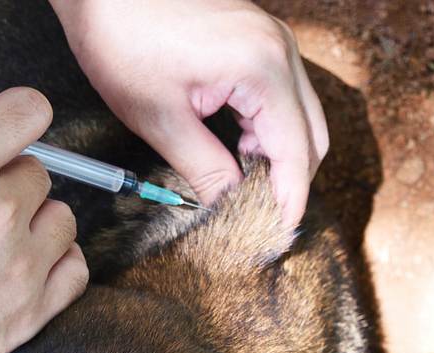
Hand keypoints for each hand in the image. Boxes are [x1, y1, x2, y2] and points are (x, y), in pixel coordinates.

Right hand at [0, 74, 87, 352]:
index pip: (29, 110)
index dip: (15, 120)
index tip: (0, 141)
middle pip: (39, 172)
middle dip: (8, 184)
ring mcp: (19, 264)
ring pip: (61, 220)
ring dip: (35, 226)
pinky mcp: (30, 314)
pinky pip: (75, 271)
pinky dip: (57, 266)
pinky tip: (21, 272)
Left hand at [51, 0, 327, 228]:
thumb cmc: (122, 40)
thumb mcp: (160, 118)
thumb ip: (204, 168)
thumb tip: (228, 207)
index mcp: (262, 69)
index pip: (296, 150)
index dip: (290, 199)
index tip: (278, 235)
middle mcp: (280, 49)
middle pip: (311, 135)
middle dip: (289, 180)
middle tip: (260, 218)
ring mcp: (272, 39)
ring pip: (300, 114)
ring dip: (279, 154)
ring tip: (244, 186)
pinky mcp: (257, 37)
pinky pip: (282, 93)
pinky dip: (269, 127)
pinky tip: (238, 149)